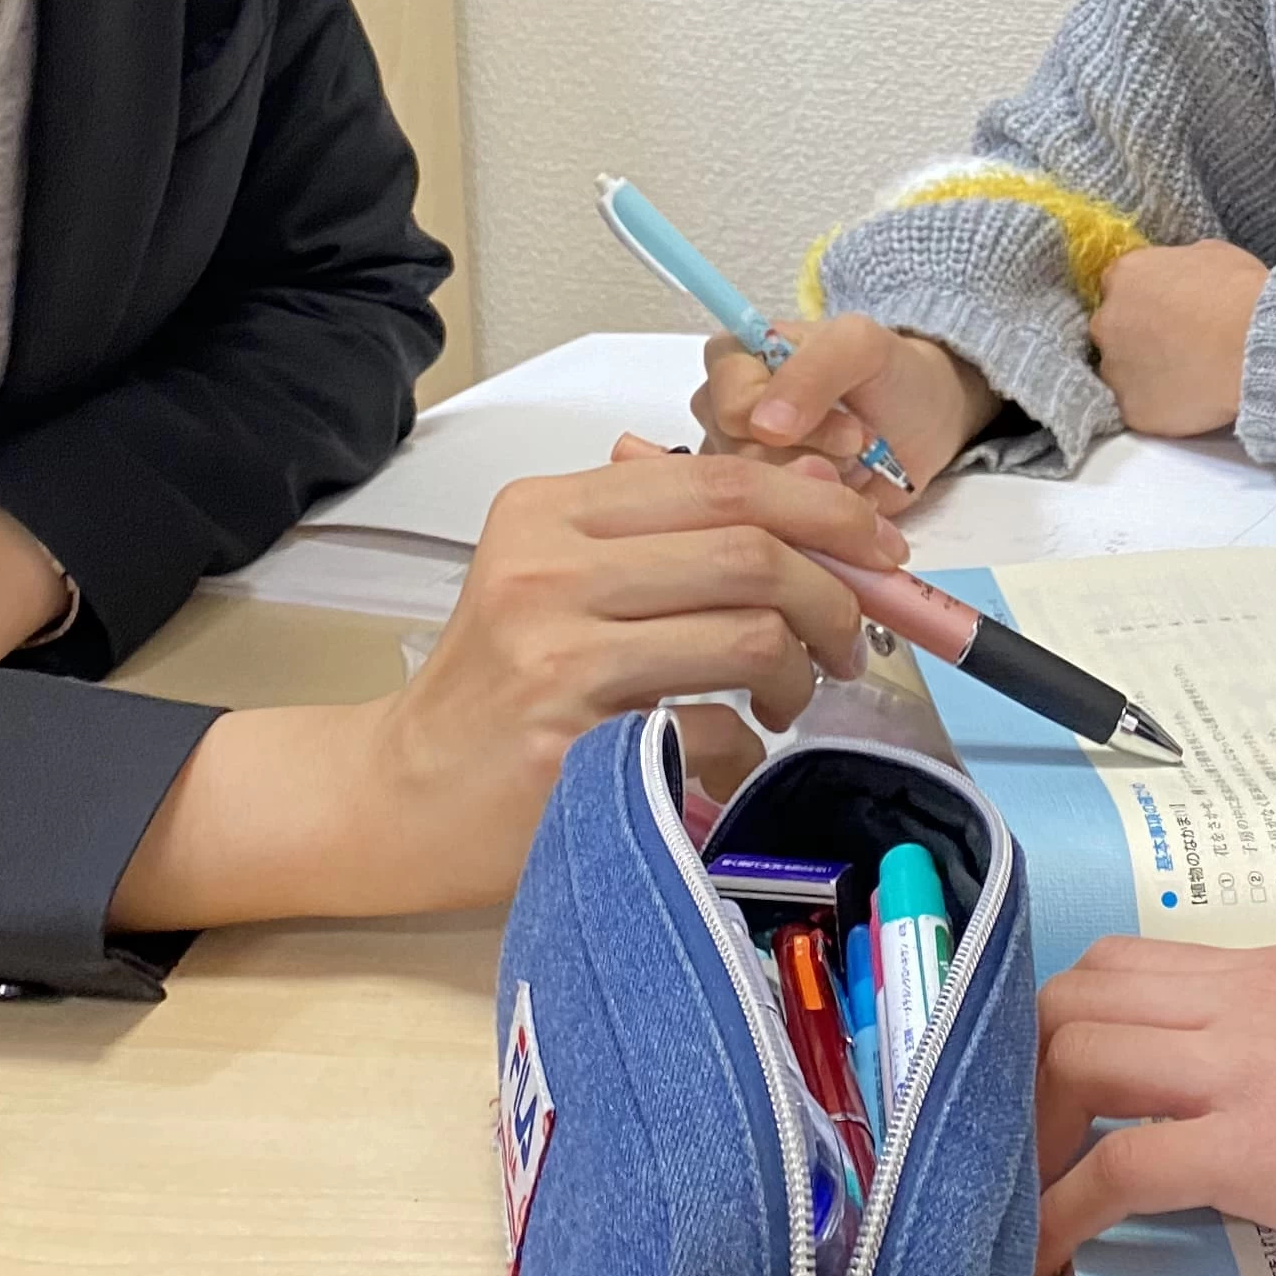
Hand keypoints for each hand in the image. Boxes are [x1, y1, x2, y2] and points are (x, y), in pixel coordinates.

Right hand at [108, 450, 907, 927]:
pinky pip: (717, 729)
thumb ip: (660, 532)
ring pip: (749, 634)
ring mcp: (557, 657)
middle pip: (749, 550)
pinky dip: (751, 746)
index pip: (720, 479)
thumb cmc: (497, 687)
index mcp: (550, 510)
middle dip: (835, 593)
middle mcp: (548, 568)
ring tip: (792, 698)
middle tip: (854, 637)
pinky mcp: (572, 745)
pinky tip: (733, 753)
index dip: (822, 507)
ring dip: (803, 672)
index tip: (878, 545)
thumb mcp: (556, 577)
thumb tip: (814, 494)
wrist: (397, 795)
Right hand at [692, 313, 996, 516]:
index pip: (729, 409)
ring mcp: (738, 467)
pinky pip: (775, 533)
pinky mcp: (761, 512)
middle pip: (742, 464)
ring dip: (821, 491)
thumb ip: (813, 371)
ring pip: (758, 504)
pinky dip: (820, 525)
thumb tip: (764, 426)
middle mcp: (721, 416)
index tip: (849, 427)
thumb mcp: (861, 347)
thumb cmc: (887, 374)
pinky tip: (846, 500)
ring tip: (852, 469)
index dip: (792, 425)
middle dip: (813, 461)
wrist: (921, 423)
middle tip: (856, 448)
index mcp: (731, 362)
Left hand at [1034, 938, 1275, 1275]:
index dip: (1070, 1020)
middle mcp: (1252, 1001)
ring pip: (1077, 1052)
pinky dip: (1062, 1210)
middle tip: (1027, 1143)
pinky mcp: (1260, 1148)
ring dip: (1031, 1129)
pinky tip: (1046, 1254)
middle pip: (1081, 994)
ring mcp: (1250, 1068)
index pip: (1133, 964)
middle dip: (1028, 1065)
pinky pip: (1118, 1168)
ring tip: (1026, 1197)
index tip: (1049, 1084)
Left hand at [1090, 240, 1269, 438]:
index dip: (1145, 301)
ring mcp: (1115, 369)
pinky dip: (1159, 406)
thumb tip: (1180, 276)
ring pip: (1123, 372)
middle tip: (1178, 345)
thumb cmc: (1239, 294)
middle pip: (1114, 330)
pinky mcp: (1130, 408)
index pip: (1120, 287)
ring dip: (1146, 374)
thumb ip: (1180, 264)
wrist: (1255, 348)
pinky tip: (1188, 401)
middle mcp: (1107, 322)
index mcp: (1124, 276)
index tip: (1167, 312)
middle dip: (1139, 338)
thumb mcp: (1212, 254)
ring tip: (1187, 376)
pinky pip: (1139, 407)